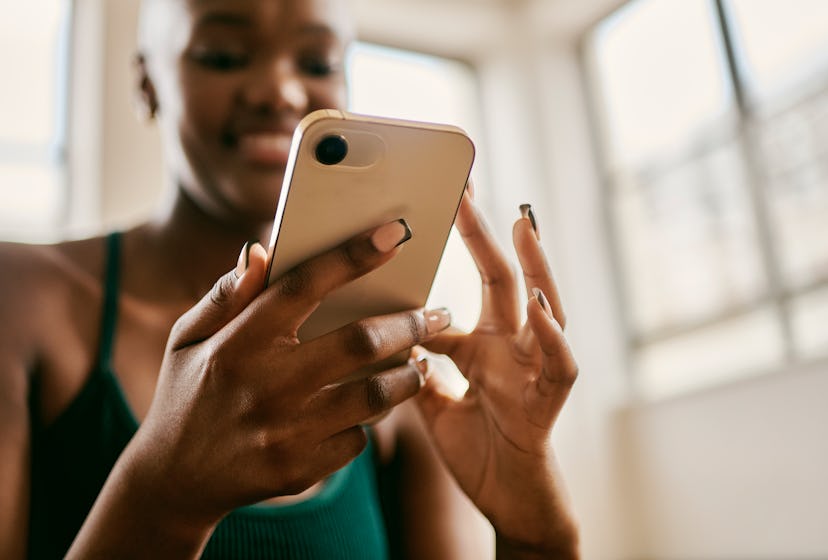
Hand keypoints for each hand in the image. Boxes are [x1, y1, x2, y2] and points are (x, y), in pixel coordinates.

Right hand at [70, 221, 448, 557]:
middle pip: (359, 342)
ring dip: (408, 375)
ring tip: (420, 361)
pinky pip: (358, 439)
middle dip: (410, 323)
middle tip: (436, 314)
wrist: (173, 480)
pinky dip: (370, 421)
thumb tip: (258, 251)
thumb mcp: (187, 338)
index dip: (352, 256)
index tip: (395, 234)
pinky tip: (373, 409)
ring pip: (374, 396)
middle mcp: (265, 385)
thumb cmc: (188, 394)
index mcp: (238, 342)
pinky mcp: (300, 470)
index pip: (304, 286)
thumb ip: (225, 295)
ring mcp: (285, 432)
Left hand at [415, 191, 578, 557]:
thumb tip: (391, 336)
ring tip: (522, 226)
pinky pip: (558, 364)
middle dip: (486, 236)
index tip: (437, 208)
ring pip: (545, 309)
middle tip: (466, 190)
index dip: (456, 253)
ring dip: (537, 268)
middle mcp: (512, 347)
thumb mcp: (433, 403)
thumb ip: (417, 369)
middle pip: (504, 280)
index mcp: (484, 344)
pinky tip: (539, 309)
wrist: (504, 499)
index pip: (472, 286)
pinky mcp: (549, 401)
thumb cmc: (476, 447)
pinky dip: (552, 336)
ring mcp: (534, 369)